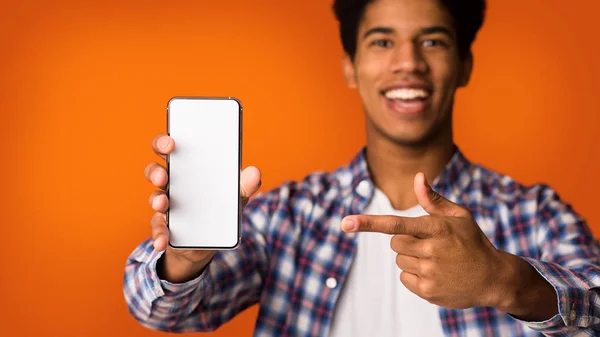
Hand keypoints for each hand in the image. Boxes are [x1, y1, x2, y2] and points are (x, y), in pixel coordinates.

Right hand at [145, 134, 261, 281]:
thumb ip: (245, 185)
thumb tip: (255, 173)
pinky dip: (160, 234)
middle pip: (155, 170)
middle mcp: (172, 183)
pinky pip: (158, 227)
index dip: (164, 142)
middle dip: (155, 171)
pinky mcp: (165, 225)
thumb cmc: (221, 206)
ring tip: (163, 204)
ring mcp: (166, 204)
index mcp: (187, 167)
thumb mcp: (236, 196)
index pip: (169, 148)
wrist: (211, 240)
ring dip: (157, 200)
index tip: (170, 143)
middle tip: (162, 176)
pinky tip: (163, 241)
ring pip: (155, 197)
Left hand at [341, 172, 506, 309]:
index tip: (345, 223)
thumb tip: (417, 176)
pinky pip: (404, 278)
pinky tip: (436, 273)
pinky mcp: (428, 291)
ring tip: (436, 260)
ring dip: (411, 258)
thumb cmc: (473, 242)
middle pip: (394, 242)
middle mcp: (432, 250)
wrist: (494, 278)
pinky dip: (415, 275)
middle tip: (429, 243)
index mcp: (437, 228)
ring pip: (400, 260)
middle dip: (406, 240)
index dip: (368, 223)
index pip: (396, 224)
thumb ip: (433, 199)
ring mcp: (430, 272)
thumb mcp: (459, 216)